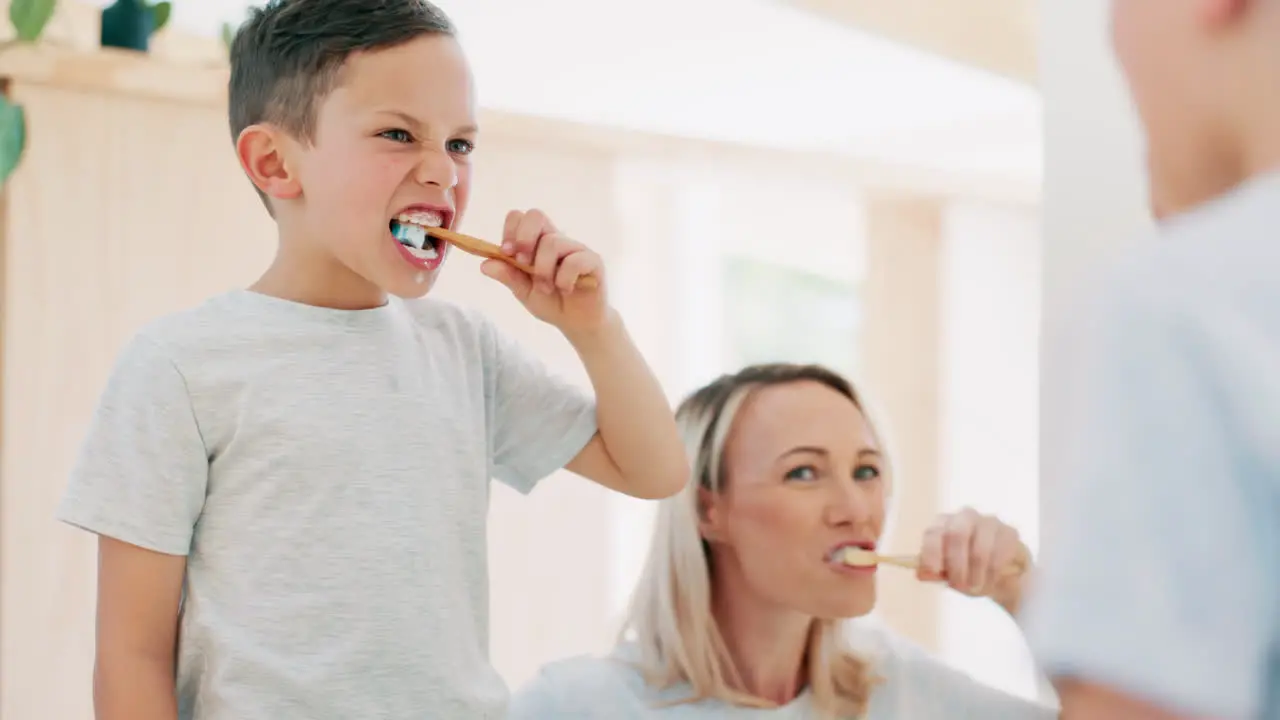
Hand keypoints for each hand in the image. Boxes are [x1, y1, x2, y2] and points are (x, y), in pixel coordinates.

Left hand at [481, 208, 610, 335]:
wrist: (577, 323)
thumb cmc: (551, 302)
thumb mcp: (523, 291)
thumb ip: (508, 276)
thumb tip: (485, 264)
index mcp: (536, 242)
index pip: (520, 218)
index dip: (510, 231)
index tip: (507, 253)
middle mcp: (556, 239)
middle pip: (535, 215)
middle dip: (523, 238)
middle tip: (522, 263)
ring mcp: (575, 248)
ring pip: (552, 242)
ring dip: (543, 270)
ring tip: (546, 288)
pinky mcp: (592, 261)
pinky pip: (574, 260)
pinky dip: (564, 279)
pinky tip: (566, 289)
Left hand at [917, 507, 1031, 616]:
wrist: (1001, 574)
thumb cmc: (968, 570)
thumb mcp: (947, 574)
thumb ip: (933, 573)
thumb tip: (921, 573)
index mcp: (943, 523)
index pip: (933, 532)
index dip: (931, 551)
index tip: (934, 571)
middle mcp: (965, 517)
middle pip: (956, 534)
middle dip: (956, 565)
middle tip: (959, 586)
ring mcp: (989, 522)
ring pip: (980, 549)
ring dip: (977, 575)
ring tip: (976, 589)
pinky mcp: (1009, 532)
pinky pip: (1000, 554)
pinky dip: (993, 574)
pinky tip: (991, 582)